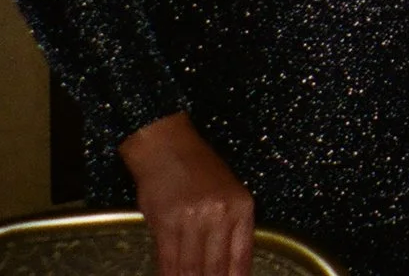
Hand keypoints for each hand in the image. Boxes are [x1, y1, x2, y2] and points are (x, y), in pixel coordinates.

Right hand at [118, 112, 253, 275]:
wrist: (167, 145)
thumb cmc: (199, 168)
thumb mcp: (229, 192)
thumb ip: (231, 228)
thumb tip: (229, 267)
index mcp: (242, 207)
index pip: (241, 257)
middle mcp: (221, 214)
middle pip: (216, 268)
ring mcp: (193, 219)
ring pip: (191, 267)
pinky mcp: (167, 222)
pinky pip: (168, 260)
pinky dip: (169, 274)